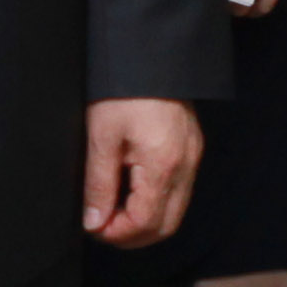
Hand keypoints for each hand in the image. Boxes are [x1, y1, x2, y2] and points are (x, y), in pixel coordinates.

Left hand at [85, 98, 200, 246]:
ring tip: (113, 211)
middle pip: (166, 226)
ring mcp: (193, 156)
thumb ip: (98, 184)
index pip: (146, 223)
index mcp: (164, 165)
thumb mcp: (101, 137)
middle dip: (133, 235)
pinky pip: (178, 190)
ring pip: (174, 211)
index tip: (93, 228)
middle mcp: (186, 166)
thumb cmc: (122, 89)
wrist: (149, 51)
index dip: (118, 234)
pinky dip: (155, 202)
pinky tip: (130, 192)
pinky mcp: (191, 147)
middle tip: (102, 228)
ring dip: (144, 220)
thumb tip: (94, 221)